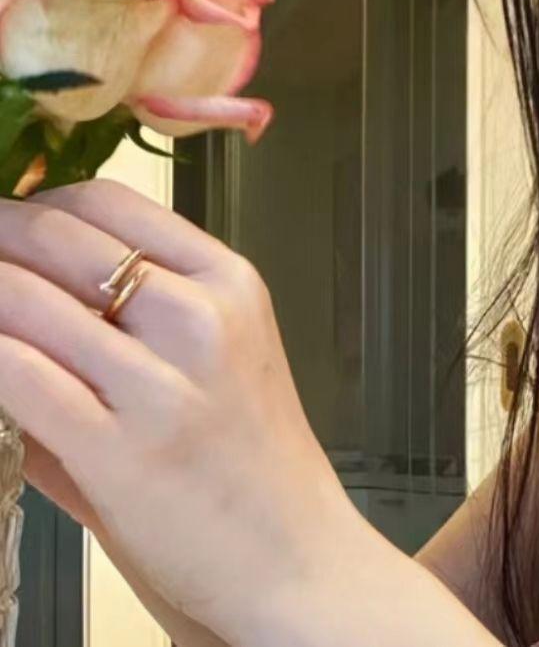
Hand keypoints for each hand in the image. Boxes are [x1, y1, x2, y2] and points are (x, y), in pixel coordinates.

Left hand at [0, 179, 354, 641]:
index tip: (4, 220)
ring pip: (26, 299)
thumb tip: (23, 295)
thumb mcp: (215, 364)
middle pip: (61, 238)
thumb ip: (129, 324)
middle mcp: (201, 316)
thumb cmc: (251, 462)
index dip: (36, 202)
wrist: (293, 552)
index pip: (111, 203)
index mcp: (230, 282)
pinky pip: (19, 374)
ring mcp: (163, 382)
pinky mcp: (121, 449)